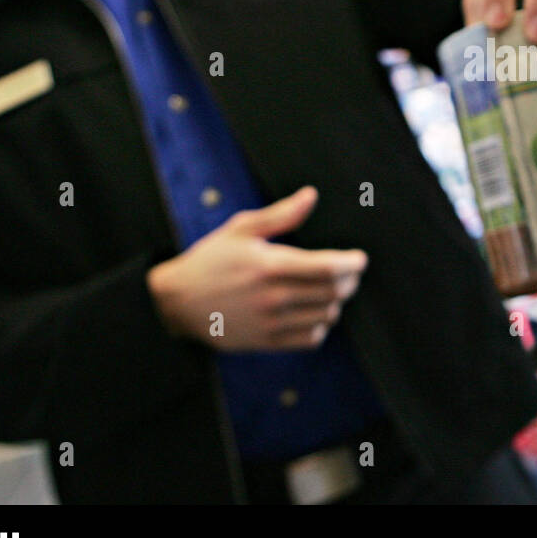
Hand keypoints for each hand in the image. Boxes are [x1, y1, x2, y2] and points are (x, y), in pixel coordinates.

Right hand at [146, 187, 366, 350]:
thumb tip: (311, 195)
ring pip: (326, 316)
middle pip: (334, 293)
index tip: (360, 259)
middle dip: (349, 281)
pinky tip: (312, 311)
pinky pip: (310, 339)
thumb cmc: (211, 259)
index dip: (353, 264)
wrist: (176, 301)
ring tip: (329, 290)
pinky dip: (320, 326)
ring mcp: (270, 322)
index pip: (329, 268)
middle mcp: (273, 296)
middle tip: (349, 272)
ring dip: (336, 302)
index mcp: (270, 264)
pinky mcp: (266, 342)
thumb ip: (281, 214)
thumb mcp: (241, 229)